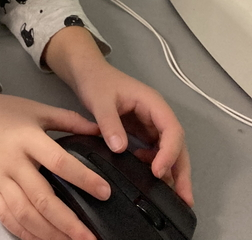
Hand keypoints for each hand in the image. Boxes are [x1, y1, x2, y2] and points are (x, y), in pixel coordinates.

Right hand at [0, 88, 110, 239]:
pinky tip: (43, 239)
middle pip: (42, 198)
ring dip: (49, 233)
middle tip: (89, 236)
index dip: (83, 179)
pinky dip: (25, 233)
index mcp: (27, 138)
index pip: (58, 162)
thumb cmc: (8, 112)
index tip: (104, 192)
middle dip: (68, 222)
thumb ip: (70, 121)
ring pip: (24, 213)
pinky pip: (6, 217)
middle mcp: (12, 161)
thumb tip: (100, 130)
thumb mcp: (39, 110)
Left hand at [74, 61, 193, 206]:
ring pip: (168, 149)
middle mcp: (156, 114)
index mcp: (152, 103)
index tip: (158, 172)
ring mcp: (150, 123)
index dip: (169, 153)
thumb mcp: (100, 100)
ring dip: (172, 171)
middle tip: (185, 198)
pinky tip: (147, 175)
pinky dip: (156, 165)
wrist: (86, 73)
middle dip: (181, 170)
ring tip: (172, 197)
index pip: (172, 130)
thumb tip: (120, 149)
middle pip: (177, 143)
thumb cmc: (96, 81)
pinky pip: (155, 150)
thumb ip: (110, 123)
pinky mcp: (142, 131)